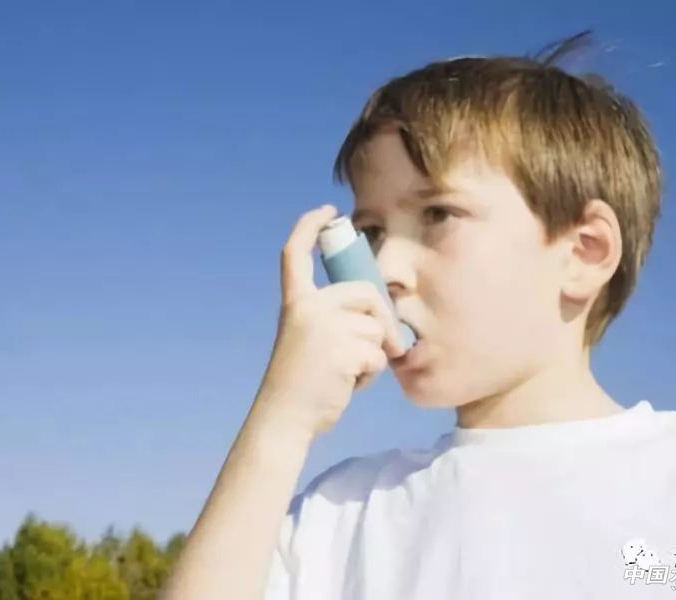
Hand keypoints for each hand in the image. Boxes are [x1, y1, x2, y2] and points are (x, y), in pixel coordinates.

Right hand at [255, 204, 404, 438]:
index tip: (328, 212)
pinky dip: (371, 374)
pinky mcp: (343, 350)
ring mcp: (324, 327)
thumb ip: (334, 318)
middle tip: (390, 344)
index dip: (310, 226)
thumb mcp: (308, 339)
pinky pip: (378, 354)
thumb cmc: (301, 383)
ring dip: (373, 354)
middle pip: (364, 291)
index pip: (295, 253)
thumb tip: (381, 311)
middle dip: (383, 316)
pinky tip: (349, 385)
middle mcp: (307, 308)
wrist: (285, 418)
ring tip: (348, 373)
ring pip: (376, 327)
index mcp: (294, 303)